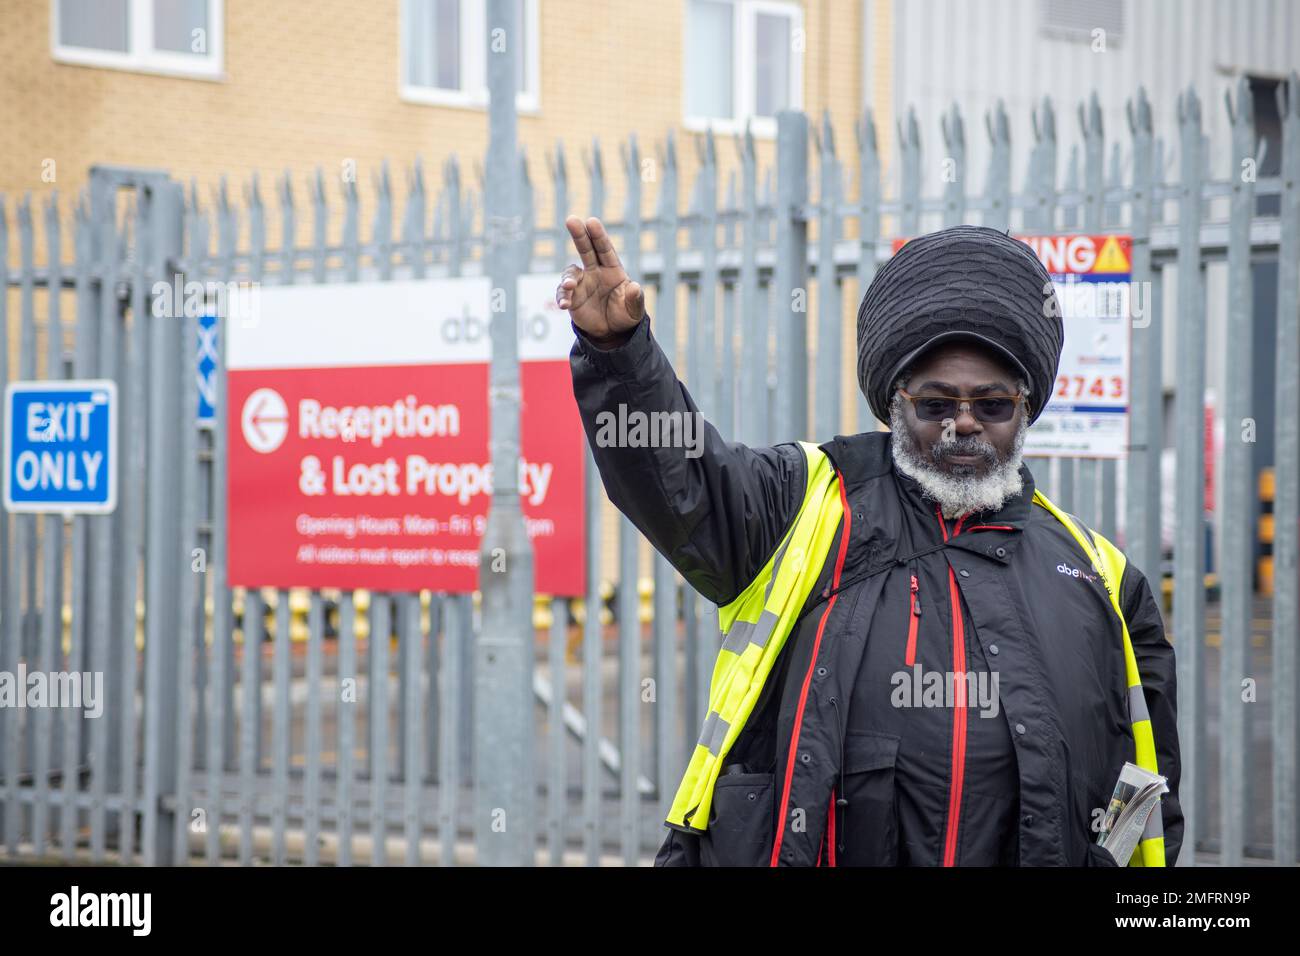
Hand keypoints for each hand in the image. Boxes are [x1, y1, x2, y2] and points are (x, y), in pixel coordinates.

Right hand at [556, 215, 644, 347]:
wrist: (612, 332)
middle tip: (571, 219)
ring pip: (570, 273)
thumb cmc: (625, 315)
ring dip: (568, 278)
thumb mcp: (634, 309)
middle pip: (586, 249)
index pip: (605, 249)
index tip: (591, 221)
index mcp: (613, 270)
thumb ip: (634, 299)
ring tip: (569, 287)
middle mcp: (595, 272)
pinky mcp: (572, 298)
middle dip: (579, 234)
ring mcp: (582, 284)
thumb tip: (634, 287)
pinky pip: (563, 294)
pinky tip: (564, 305)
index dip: (598, 235)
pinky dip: (562, 297)